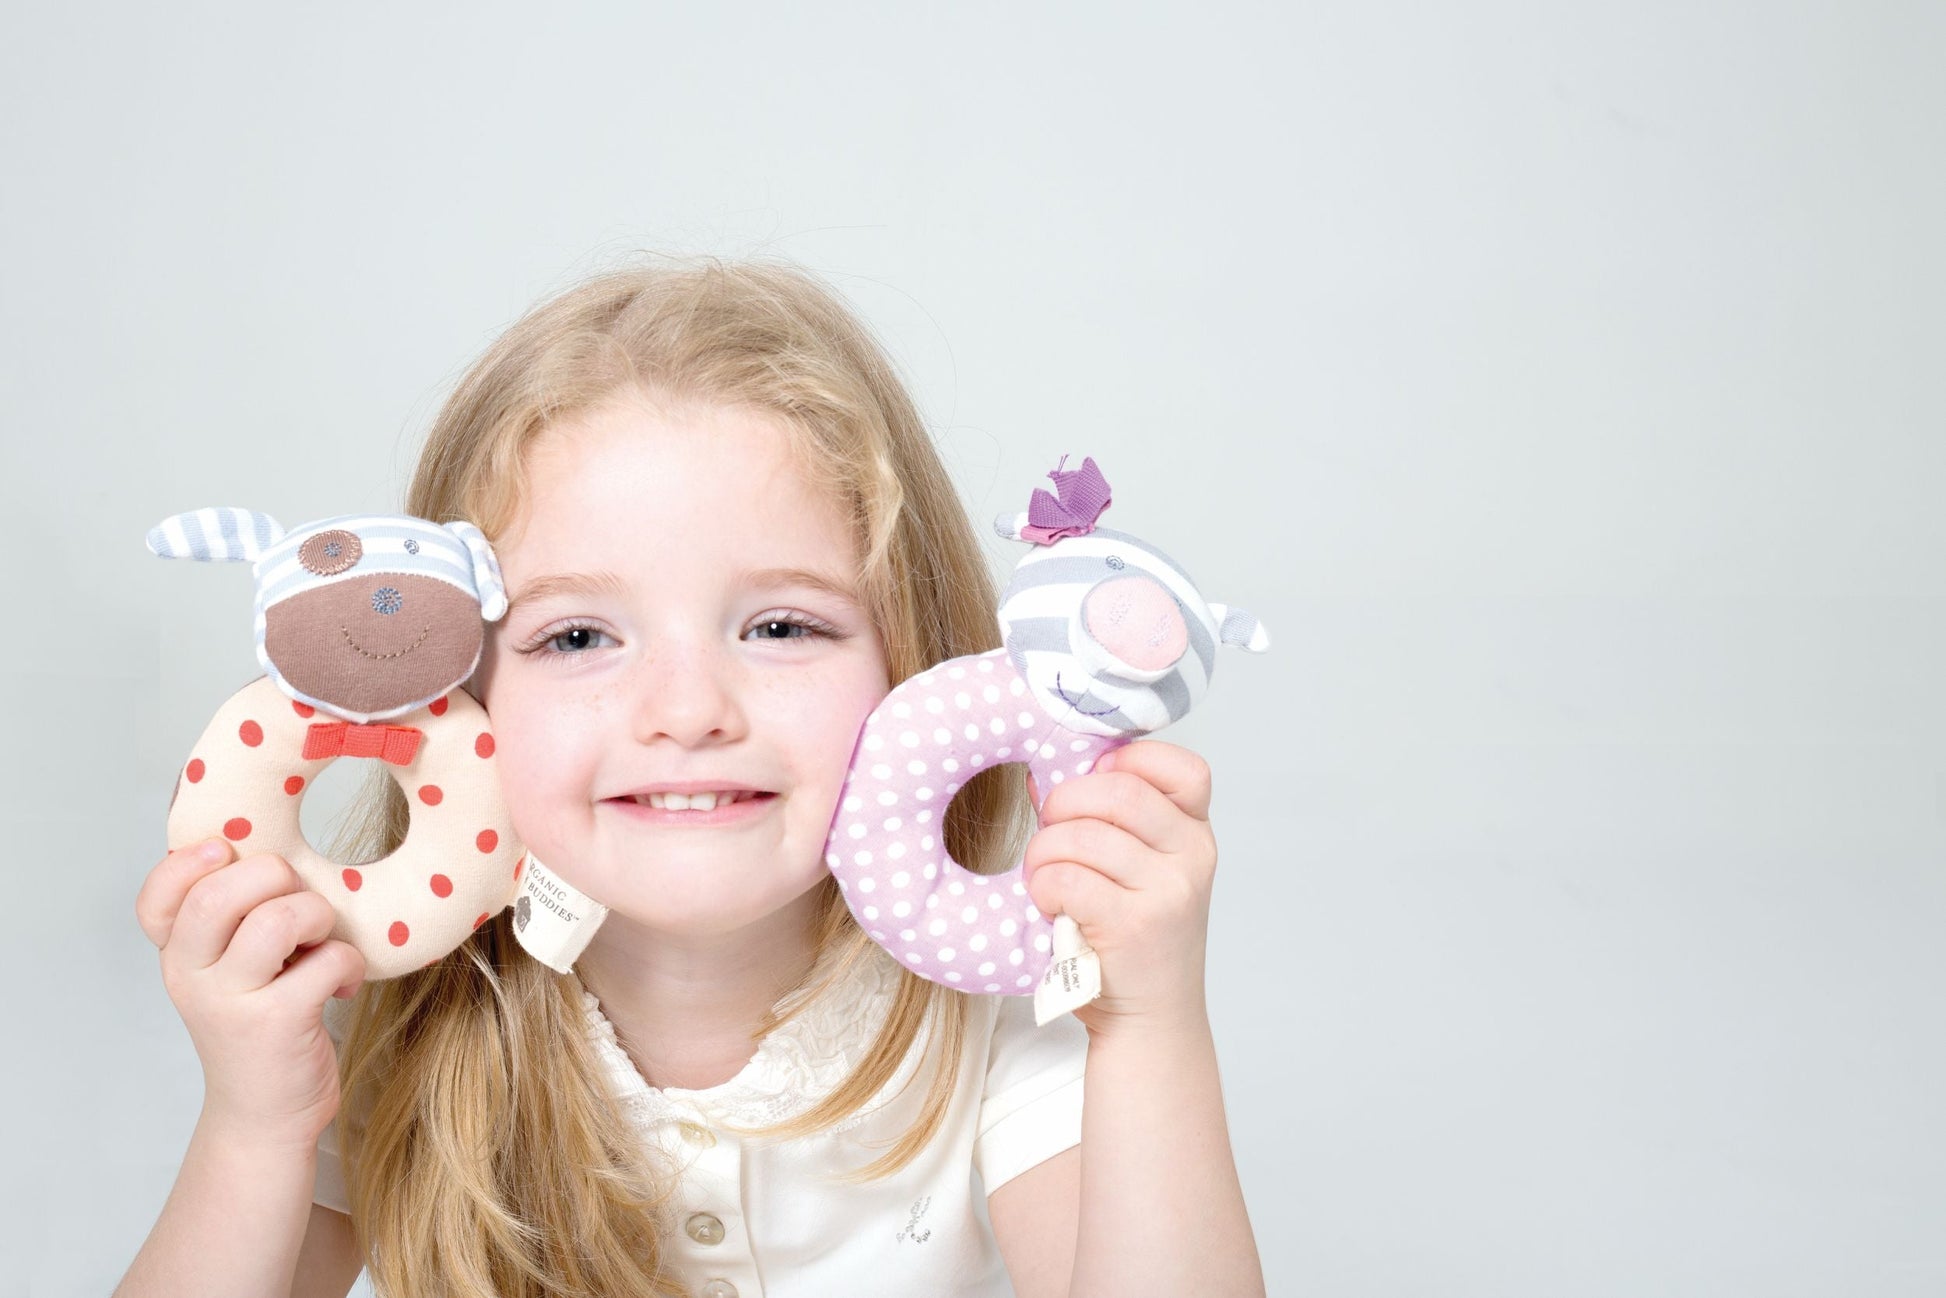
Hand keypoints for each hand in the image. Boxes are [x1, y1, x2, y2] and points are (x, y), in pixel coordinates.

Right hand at [135, 840, 365, 1145]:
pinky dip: (348, 961)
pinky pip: (327, 959)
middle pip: (218, 895)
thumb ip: (236, 921)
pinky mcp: (277, 1023)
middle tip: (299, 902)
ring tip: (324, 941)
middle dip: (274, 876)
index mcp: (179, 956)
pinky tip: (343, 983)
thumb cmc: (260, 1026)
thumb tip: (274, 848)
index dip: (186, 863)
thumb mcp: (232, 973)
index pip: (155, 899)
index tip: (226, 851)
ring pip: (277, 920)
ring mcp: (231, 1003)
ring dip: (318, 916)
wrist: (264, 1117)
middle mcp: (192, 977)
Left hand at [1022, 740, 1216, 1035]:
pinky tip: (1049, 904)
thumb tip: (1044, 774)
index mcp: (1196, 835)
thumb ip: (1104, 820)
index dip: (1132, 759)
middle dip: (1065, 802)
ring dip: (1043, 852)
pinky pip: (1067, 878)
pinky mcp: (1133, 926)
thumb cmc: (1131, 938)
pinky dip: (1044, 886)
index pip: (1183, 770)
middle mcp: (1192, 858)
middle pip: (1118, 791)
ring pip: (1083, 835)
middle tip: (1048, 830)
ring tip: (1042, 875)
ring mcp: (1168, 892)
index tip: (1096, 777)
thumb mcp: (1137, 871)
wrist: (1151, 1020)